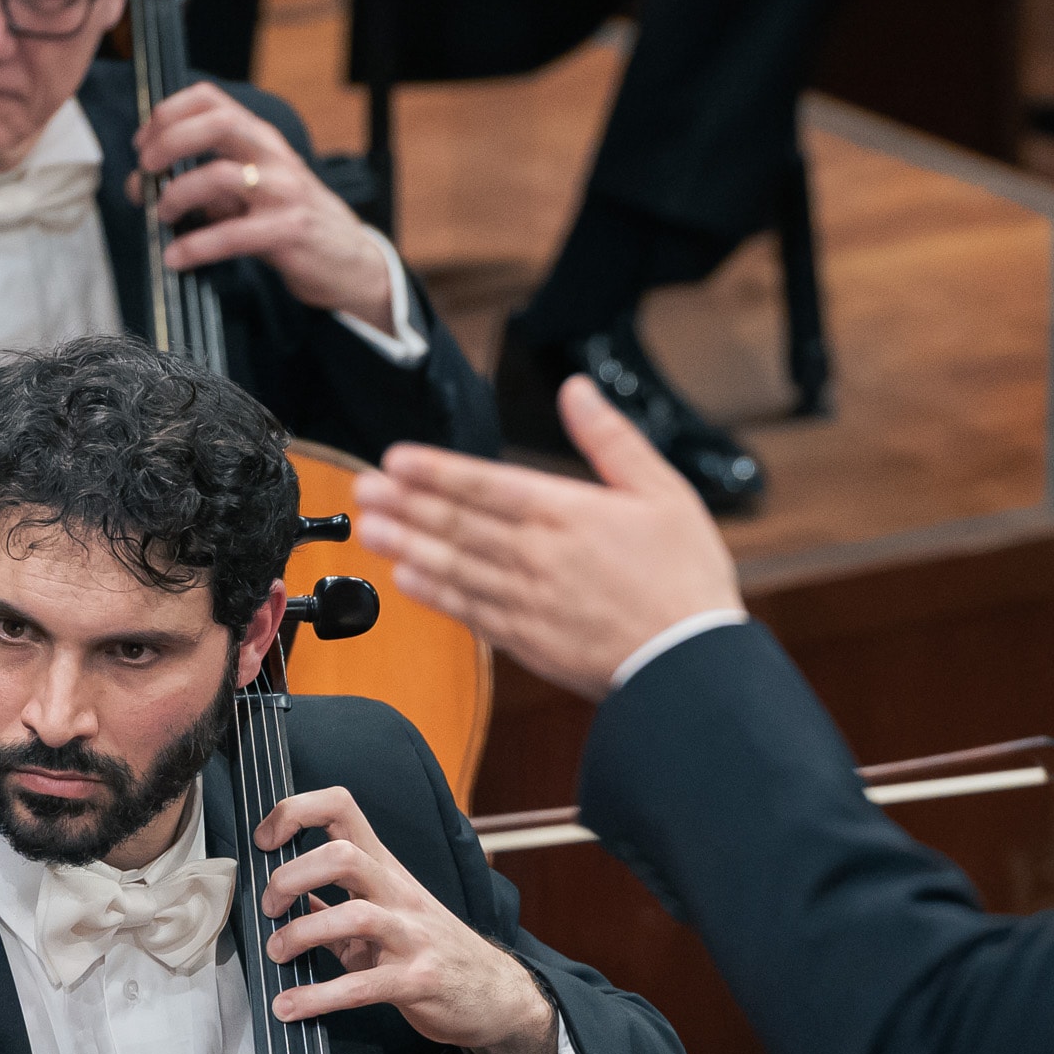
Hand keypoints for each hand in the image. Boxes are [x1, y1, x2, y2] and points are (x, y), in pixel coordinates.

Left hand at [131, 83, 394, 330]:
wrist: (353, 262)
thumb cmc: (295, 223)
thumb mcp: (254, 192)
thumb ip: (207, 185)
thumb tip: (145, 186)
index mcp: (262, 139)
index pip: (210, 98)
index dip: (167, 113)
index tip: (143, 142)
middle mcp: (275, 156)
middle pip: (215, 123)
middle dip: (168, 140)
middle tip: (146, 167)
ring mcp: (285, 192)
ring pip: (218, 176)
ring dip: (176, 194)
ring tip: (161, 214)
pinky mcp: (289, 231)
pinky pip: (232, 234)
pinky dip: (195, 246)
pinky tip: (175, 257)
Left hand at [253, 786, 565, 1053]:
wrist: (496, 994)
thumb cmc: (434, 950)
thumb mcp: (385, 916)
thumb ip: (334, 903)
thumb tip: (282, 893)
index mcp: (386, 870)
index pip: (341, 809)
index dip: (294, 812)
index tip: (265, 842)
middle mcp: (399, 894)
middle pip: (342, 856)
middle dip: (291, 877)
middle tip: (269, 907)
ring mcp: (412, 936)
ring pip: (354, 915)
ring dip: (300, 933)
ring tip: (278, 953)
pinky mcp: (418, 980)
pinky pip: (362, 986)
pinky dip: (317, 997)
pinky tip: (291, 1006)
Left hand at [357, 377, 742, 701]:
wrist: (688, 661)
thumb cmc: (685, 578)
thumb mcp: (663, 492)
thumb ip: (611, 440)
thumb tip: (577, 392)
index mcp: (566, 513)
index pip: (485, 485)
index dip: (435, 471)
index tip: (396, 460)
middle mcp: (536, 555)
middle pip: (457, 524)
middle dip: (405, 504)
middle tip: (364, 489)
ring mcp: (527, 601)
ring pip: (453, 567)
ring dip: (407, 546)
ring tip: (370, 530)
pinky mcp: (528, 640)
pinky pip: (470, 612)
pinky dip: (436, 595)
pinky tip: (408, 580)